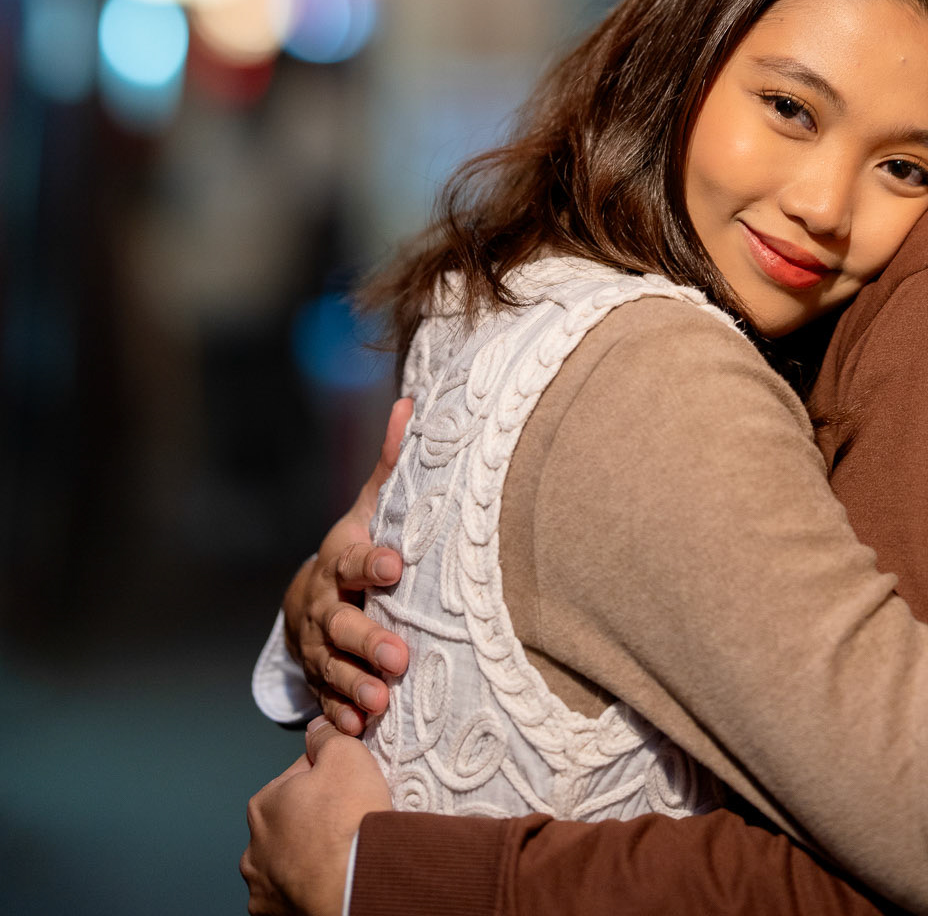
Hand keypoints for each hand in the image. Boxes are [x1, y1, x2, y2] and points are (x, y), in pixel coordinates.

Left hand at [241, 719, 391, 915]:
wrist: (357, 885)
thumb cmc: (349, 821)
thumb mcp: (345, 753)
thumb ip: (326, 736)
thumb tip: (317, 728)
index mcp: (264, 804)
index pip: (298, 778)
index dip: (328, 778)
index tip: (348, 789)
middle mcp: (254, 847)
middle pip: (291, 822)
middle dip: (314, 820)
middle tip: (347, 824)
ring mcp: (262, 886)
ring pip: (288, 862)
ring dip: (307, 858)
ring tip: (339, 857)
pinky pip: (292, 894)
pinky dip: (307, 888)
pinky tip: (328, 882)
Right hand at [284, 397, 413, 734]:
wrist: (311, 596)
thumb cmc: (357, 546)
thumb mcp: (370, 505)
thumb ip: (392, 464)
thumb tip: (410, 403)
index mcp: (341, 559)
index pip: (352, 558)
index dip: (371, 562)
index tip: (394, 565)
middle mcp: (327, 604)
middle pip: (340, 623)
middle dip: (366, 640)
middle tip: (397, 655)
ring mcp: (320, 646)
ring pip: (332, 667)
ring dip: (355, 685)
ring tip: (382, 703)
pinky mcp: (323, 678)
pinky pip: (327, 699)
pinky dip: (340, 715)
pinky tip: (358, 729)